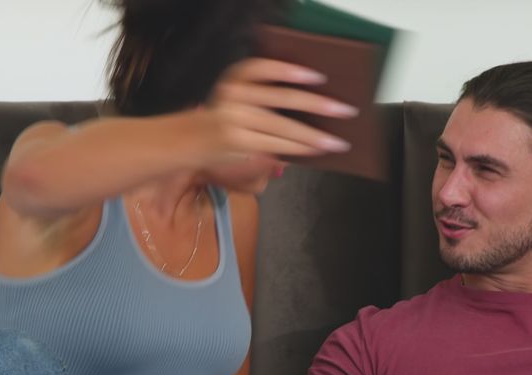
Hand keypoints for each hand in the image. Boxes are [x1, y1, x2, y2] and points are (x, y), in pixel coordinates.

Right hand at [199, 57, 357, 165]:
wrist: (187, 141)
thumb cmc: (222, 118)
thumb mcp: (237, 97)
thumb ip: (265, 97)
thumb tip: (312, 106)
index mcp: (235, 77)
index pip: (264, 68)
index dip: (291, 71)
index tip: (318, 76)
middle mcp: (234, 94)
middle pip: (282, 98)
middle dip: (318, 105)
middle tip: (344, 110)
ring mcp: (235, 119)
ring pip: (283, 127)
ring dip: (314, 136)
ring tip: (336, 141)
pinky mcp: (239, 142)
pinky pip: (276, 145)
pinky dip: (298, 148)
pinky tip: (314, 150)